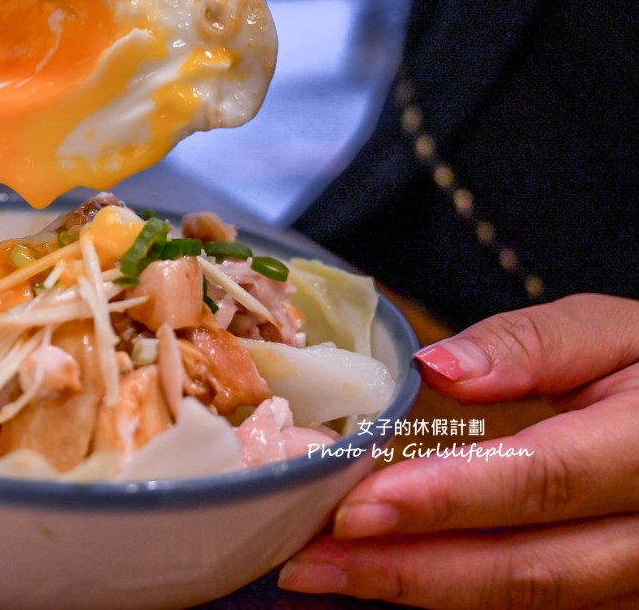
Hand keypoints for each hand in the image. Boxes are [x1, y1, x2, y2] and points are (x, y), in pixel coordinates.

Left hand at [278, 293, 638, 608]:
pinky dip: (454, 592)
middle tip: (307, 560)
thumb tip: (438, 369)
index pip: (542, 480)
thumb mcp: (616, 331)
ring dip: (420, 590)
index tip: (355, 506)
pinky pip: (538, 605)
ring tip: (324, 571)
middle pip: (531, 568)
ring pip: (531, 600)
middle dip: (409, 570)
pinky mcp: (622, 596)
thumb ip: (532, 344)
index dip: (446, 500)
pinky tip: (383, 576)